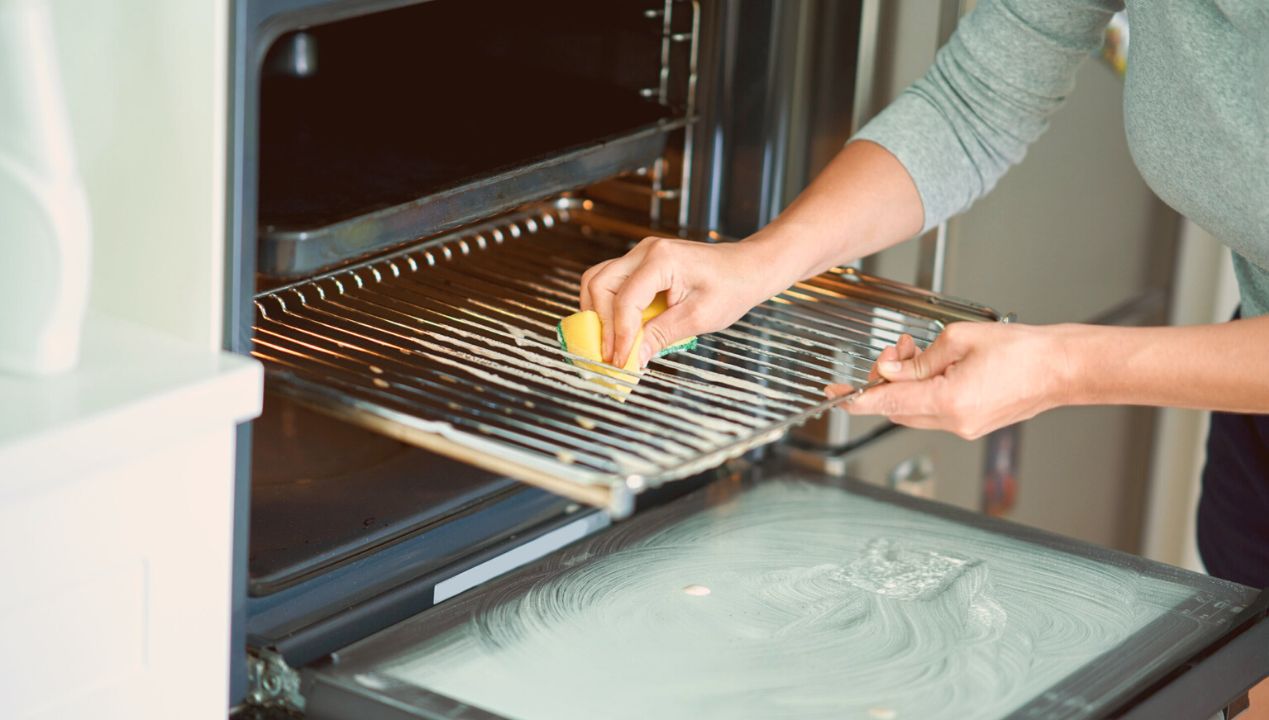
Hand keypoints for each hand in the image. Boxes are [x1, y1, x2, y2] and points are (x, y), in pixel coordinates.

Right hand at [579, 236, 789, 366]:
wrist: (747, 269)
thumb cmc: (731, 288)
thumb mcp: (699, 318)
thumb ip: (661, 336)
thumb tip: (633, 359)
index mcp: (662, 260)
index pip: (626, 299)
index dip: (619, 334)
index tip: (620, 361)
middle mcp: (645, 251)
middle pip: (599, 284)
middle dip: (600, 322)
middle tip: (609, 355)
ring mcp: (640, 255)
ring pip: (598, 281)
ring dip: (598, 313)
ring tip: (609, 343)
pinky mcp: (641, 264)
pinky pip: (611, 283)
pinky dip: (608, 307)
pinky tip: (618, 329)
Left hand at [826, 323, 1073, 439]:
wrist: (1062, 368)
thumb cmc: (1022, 350)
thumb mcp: (959, 339)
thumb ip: (919, 359)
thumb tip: (891, 370)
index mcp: (948, 401)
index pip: (887, 402)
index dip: (856, 398)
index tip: (835, 395)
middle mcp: (955, 422)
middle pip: (896, 407)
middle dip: (887, 379)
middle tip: (897, 352)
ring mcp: (965, 428)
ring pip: (914, 410)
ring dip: (907, 384)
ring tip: (921, 353)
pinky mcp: (973, 425)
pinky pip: (934, 412)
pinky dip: (925, 391)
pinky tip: (936, 368)